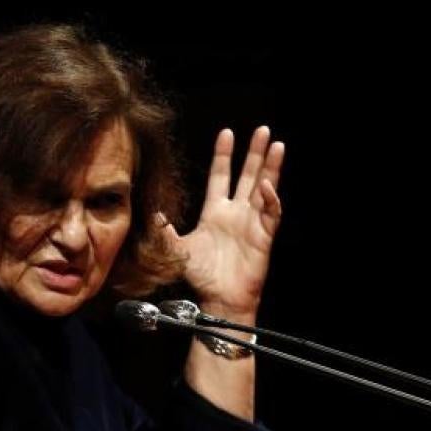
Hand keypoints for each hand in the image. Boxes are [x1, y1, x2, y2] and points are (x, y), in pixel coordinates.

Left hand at [159, 127, 284, 318]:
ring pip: (264, 188)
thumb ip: (166, 231)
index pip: (221, 176)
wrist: (220, 300)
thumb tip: (152, 213)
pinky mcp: (264, 236)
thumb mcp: (178, 249)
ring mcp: (252, 223)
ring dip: (271, 168)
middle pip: (247, 175)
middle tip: (262, 130)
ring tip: (277, 146)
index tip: (226, 133)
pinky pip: (271, 214)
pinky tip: (267, 187)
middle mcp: (235, 213)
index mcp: (215, 212)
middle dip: (254, 153)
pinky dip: (270, 200)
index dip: (224, 155)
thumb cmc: (202, 276)